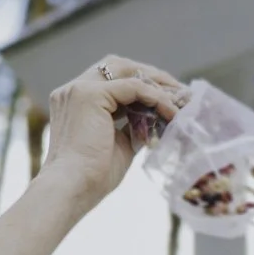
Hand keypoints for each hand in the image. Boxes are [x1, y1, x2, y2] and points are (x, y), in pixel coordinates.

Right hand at [41, 57, 187, 203]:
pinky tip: (171, 111)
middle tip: (178, 92)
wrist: (73, 187)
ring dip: (157, 84)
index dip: (141, 85)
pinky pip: (133, 87)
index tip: (167, 97)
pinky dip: (155, 97)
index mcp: (75, 101)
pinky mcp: (90, 95)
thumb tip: (155, 121)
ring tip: (180, 100)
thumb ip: (131, 127)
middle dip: (151, 76)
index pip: (110, 79)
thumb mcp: (118, 145)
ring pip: (126, 71)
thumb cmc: (93, 176)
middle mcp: (73, 90)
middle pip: (117, 66)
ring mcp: (79, 89)